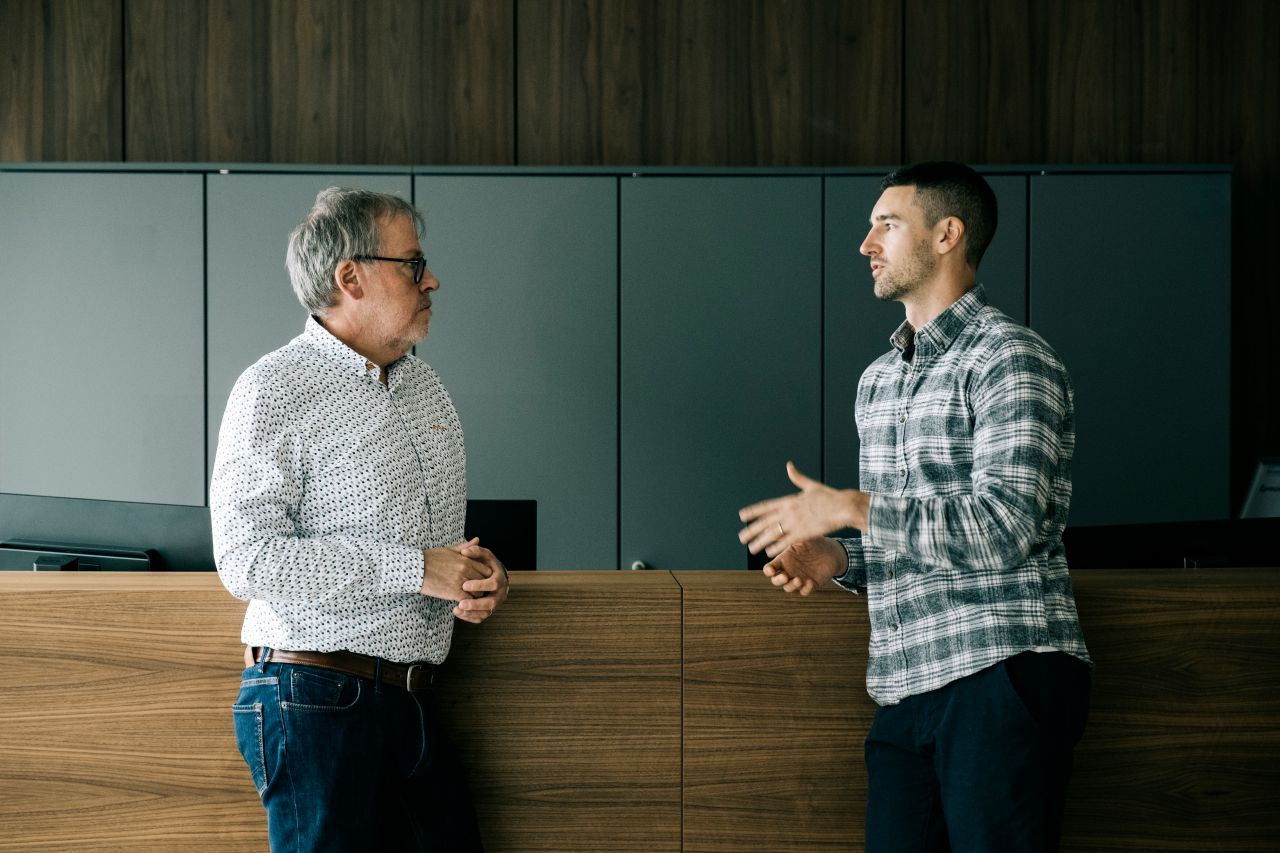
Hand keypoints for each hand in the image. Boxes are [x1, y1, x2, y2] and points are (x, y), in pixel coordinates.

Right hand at [420, 539, 488, 601]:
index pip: (486, 570)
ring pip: (478, 593)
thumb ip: (466, 546)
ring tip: (469, 598)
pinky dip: (467, 603)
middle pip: (484, 582)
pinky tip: (462, 603)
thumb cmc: (431, 558)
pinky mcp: (453, 592)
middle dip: (482, 587)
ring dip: (475, 596)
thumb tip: (477, 540)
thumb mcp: (450, 549)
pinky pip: (468, 600)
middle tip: (477, 592)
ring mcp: (460, 581)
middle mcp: (466, 569)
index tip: (480, 581)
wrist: (416, 568)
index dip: (485, 577)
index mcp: (467, 559)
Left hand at [453, 540, 508, 624]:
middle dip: (476, 604)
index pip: (493, 584)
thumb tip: (465, 551)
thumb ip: (475, 551)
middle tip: (461, 603)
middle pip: (491, 602)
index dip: (480, 585)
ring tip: (457, 609)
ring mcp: (495, 603)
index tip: (464, 585)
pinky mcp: (488, 610)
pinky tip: (458, 612)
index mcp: (500, 578)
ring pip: (486, 613)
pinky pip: (480, 617)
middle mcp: (500, 593)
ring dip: (471, 613)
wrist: (492, 575)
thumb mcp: (483, 555)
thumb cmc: (486, 563)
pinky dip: (469, 617)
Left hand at [738, 462, 869, 557]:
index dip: (752, 512)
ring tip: (751, 548)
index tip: (741, 516)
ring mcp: (795, 523)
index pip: (766, 506)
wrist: (843, 506)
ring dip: (760, 541)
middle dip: (751, 530)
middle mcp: (788, 511)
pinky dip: (776, 548)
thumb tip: (789, 465)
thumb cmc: (830, 496)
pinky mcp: (803, 533)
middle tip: (741, 537)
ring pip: (772, 534)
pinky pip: (785, 542)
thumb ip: (798, 478)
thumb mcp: (811, 485)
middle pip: (765, 522)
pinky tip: (768, 554)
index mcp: (789, 500)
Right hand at [762, 536, 845, 595]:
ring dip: (791, 586)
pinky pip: (805, 591)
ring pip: (788, 588)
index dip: (768, 571)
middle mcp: (789, 570)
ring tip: (799, 580)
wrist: (832, 551)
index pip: (770, 568)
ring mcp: (799, 578)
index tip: (771, 570)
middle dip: (778, 580)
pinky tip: (810, 582)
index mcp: (784, 559)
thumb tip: (772, 529)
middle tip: (784, 577)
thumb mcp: (802, 537)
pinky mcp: (810, 584)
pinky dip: (806, 589)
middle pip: (776, 581)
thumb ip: (788, 536)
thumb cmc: (814, 541)